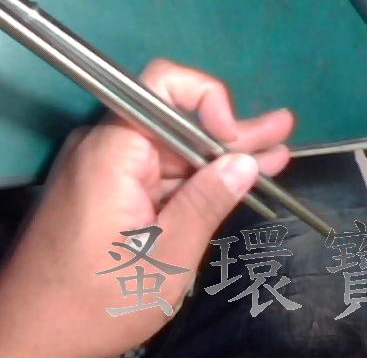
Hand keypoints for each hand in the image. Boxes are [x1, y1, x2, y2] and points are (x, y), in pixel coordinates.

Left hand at [0, 59, 293, 357]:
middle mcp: (110, 147)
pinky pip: (165, 173)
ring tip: (275, 152)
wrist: (33, 338)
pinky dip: (201, 177)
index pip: (163, 87)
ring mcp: (112, 168)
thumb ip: (206, 203)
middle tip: (280, 129)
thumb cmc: (95, 303)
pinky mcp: (115, 188)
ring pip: (177, 150)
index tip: (234, 138)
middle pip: (179, 123)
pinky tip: (240, 175)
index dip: (208, 100)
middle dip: (232, 131)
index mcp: (115, 151)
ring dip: (225, 155)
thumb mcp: (165, 257)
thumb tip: (245, 163)